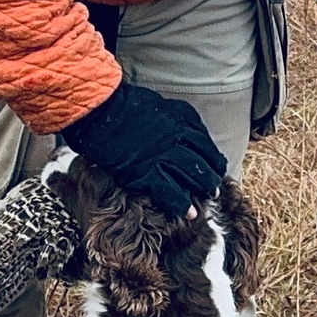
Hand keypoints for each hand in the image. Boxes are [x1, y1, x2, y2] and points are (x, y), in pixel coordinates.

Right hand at [62, 82, 225, 219]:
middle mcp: (177, 138)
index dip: (212, 156)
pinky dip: (182, 204)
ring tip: (208, 199)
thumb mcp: (157, 103)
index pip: (205, 142)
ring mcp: (163, 156)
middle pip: (203, 161)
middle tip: (214, 186)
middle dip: (211, 175)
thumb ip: (172, 115)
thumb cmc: (123, 104)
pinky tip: (189, 214)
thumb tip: (180, 125)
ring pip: (192, 176)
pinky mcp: (146, 172)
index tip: (215, 165)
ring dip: (203, 189)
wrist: (101, 111)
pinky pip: (170, 192)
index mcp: (181, 119)